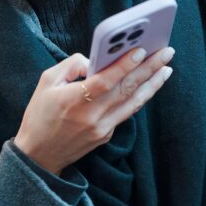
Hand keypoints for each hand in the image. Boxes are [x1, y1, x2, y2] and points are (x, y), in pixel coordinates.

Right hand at [14, 47, 174, 173]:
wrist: (39, 155)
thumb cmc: (39, 114)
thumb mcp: (46, 82)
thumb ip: (71, 65)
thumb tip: (96, 60)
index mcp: (73, 100)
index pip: (105, 81)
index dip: (124, 65)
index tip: (141, 50)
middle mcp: (91, 116)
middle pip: (126, 89)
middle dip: (148, 69)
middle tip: (166, 52)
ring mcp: (102, 128)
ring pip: (133, 103)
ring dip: (152, 84)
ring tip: (166, 68)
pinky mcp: (106, 135)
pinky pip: (126, 112)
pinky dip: (139, 97)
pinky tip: (149, 85)